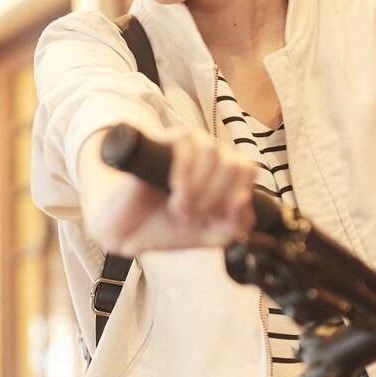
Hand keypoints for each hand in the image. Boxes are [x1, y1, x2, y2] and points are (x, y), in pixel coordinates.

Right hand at [85, 125, 255, 253]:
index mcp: (223, 174)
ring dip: (200, 189)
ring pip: (213, 152)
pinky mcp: (161, 141)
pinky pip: (186, 145)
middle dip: (216, 198)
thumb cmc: (166, 227)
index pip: (248, 170)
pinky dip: (185, 177)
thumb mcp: (211, 235)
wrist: (127, 231)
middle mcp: (207, 156)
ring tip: (181, 208)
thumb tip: (243, 203)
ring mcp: (185, 146)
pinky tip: (173, 194)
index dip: (237, 197)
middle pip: (235, 163)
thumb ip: (236, 224)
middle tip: (193, 216)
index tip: (215, 218)